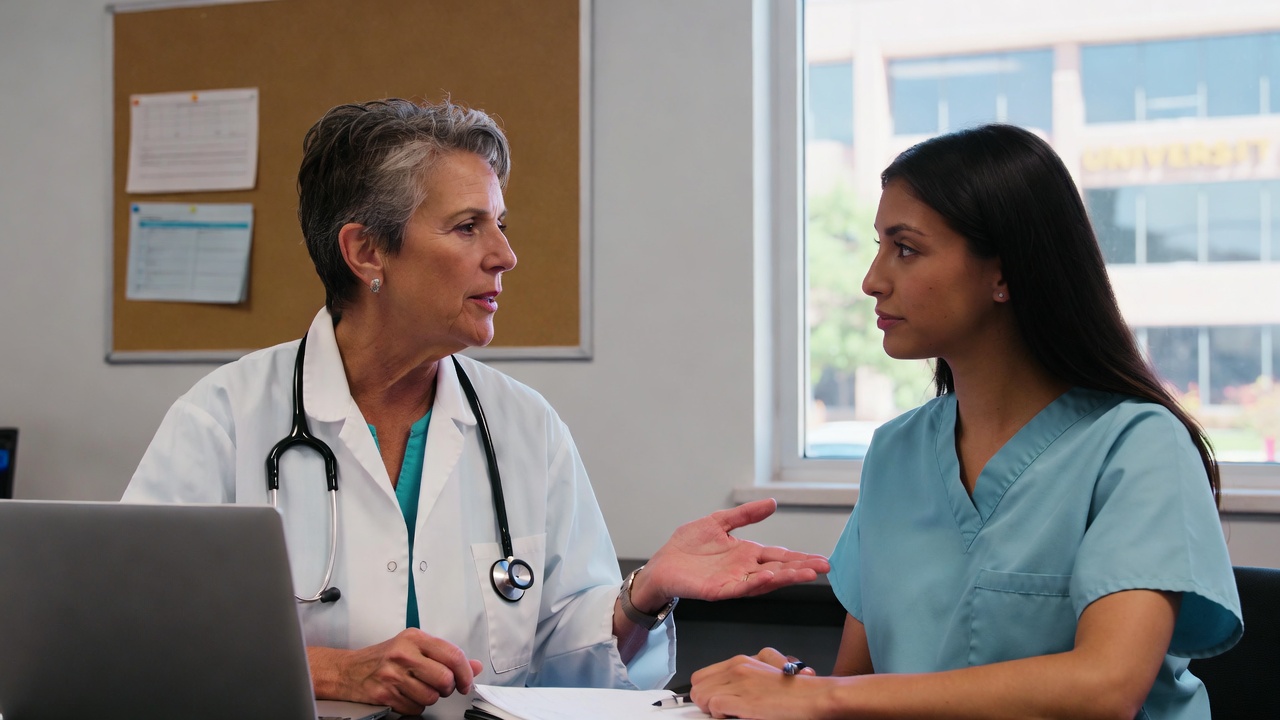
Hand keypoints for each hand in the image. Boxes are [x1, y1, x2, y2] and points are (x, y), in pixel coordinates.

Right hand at [308, 629, 483, 715]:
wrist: (349, 670)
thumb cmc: (384, 657)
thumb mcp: (415, 647)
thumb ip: (446, 655)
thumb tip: (475, 666)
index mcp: (415, 638)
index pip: (452, 655)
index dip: (466, 673)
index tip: (467, 681)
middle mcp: (404, 654)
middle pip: (444, 679)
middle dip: (448, 688)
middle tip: (443, 687)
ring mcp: (393, 674)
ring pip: (431, 697)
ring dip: (431, 698)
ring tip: (420, 689)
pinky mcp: (385, 693)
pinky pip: (415, 708)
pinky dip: (415, 706)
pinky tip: (407, 695)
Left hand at [632, 498, 829, 609]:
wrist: (662, 563)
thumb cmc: (688, 546)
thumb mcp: (719, 522)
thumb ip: (745, 515)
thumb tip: (772, 503)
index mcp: (747, 554)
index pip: (780, 556)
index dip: (801, 558)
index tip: (823, 560)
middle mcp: (745, 570)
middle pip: (779, 570)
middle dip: (802, 569)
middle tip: (825, 568)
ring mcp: (733, 581)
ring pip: (765, 581)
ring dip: (785, 578)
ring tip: (806, 574)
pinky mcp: (718, 590)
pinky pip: (740, 588)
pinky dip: (756, 583)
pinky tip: (769, 576)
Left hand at [690, 647, 820, 719]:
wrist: (815, 697)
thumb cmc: (794, 692)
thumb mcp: (763, 675)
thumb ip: (742, 679)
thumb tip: (723, 693)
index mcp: (742, 662)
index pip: (703, 675)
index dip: (705, 691)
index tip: (709, 702)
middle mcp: (738, 667)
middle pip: (697, 684)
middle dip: (703, 700)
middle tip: (717, 711)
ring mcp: (741, 682)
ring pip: (701, 694)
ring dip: (710, 708)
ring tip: (725, 715)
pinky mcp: (745, 699)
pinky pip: (714, 706)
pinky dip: (719, 715)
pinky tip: (732, 717)